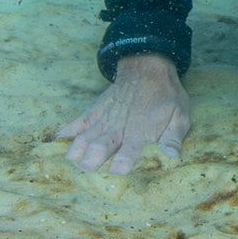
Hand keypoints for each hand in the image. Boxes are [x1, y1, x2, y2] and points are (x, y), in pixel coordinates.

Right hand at [57, 53, 190, 174]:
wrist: (148, 67)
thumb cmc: (166, 95)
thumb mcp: (180, 114)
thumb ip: (174, 136)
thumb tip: (172, 155)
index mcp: (139, 132)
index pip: (129, 151)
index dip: (123, 162)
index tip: (116, 171)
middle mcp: (119, 127)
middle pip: (102, 145)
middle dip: (92, 158)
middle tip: (85, 169)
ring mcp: (105, 118)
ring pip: (87, 135)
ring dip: (77, 148)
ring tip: (69, 160)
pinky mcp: (96, 110)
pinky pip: (79, 121)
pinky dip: (68, 130)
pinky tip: (58, 140)